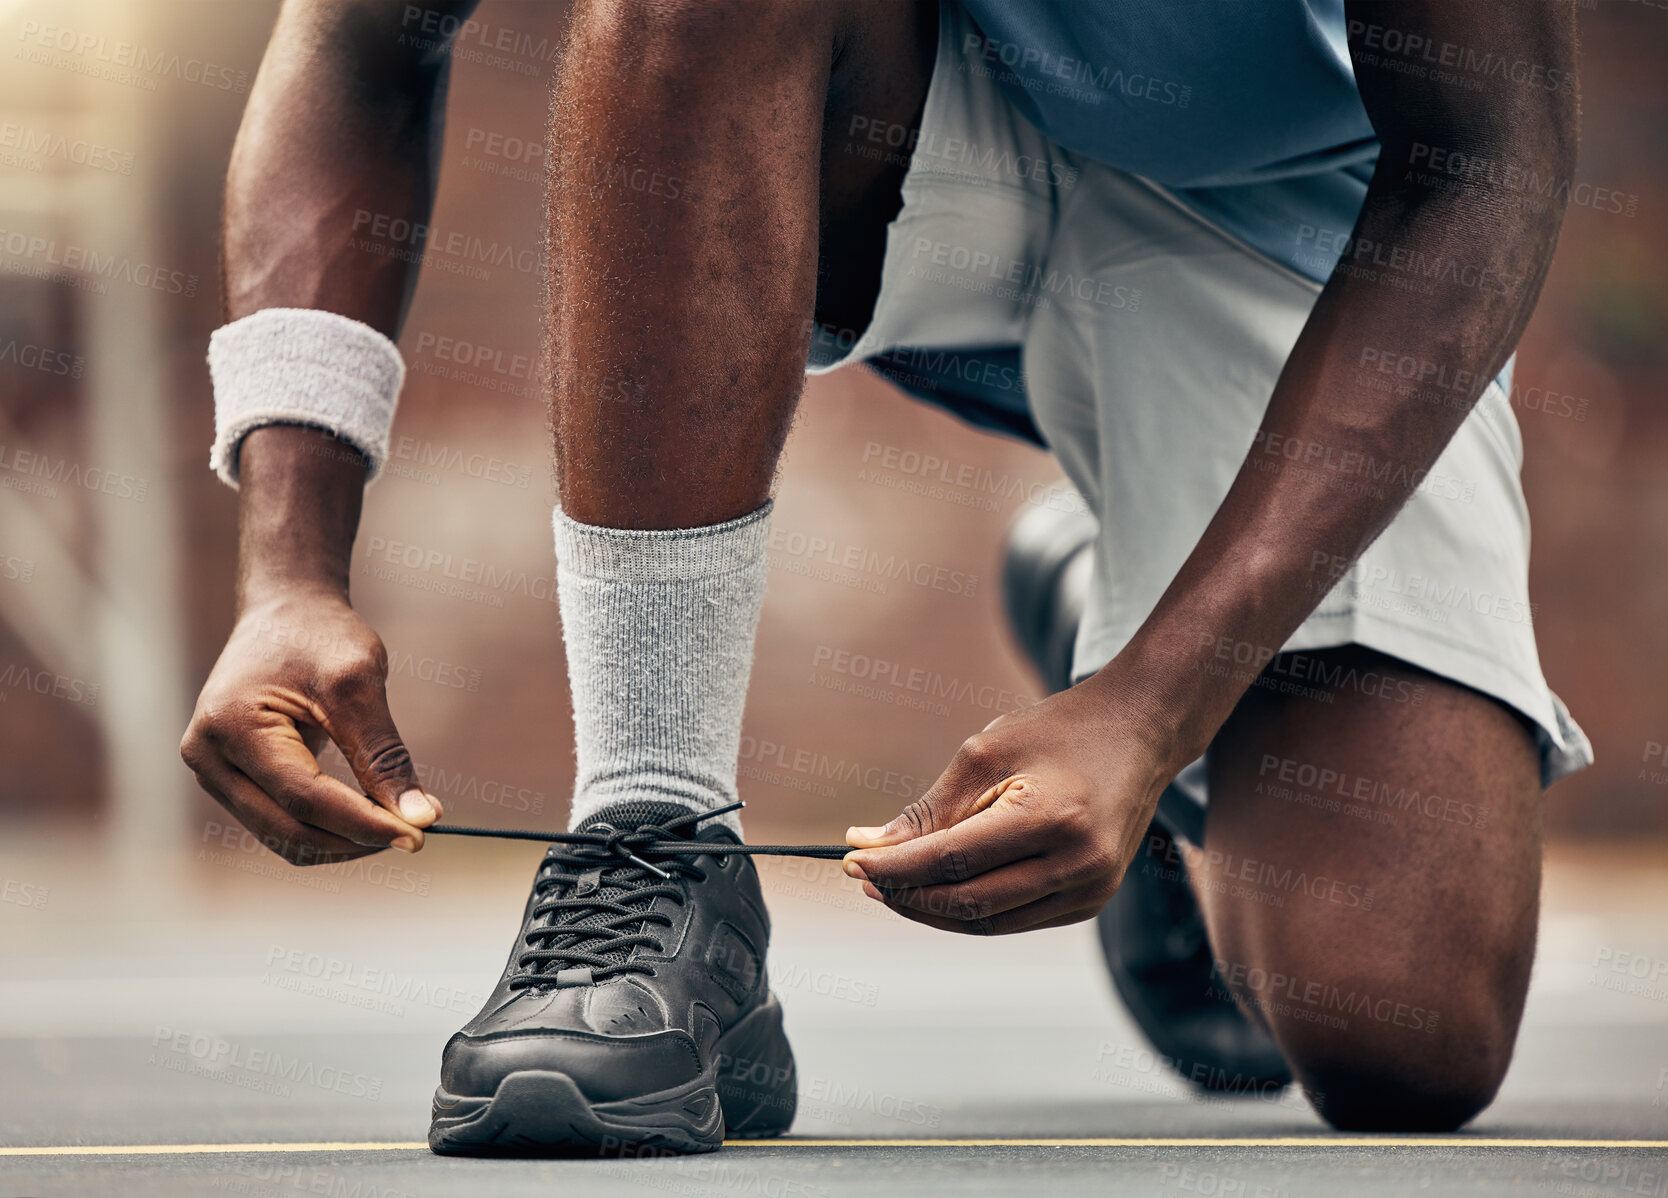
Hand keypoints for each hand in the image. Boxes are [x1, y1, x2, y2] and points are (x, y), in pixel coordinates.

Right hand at [181, 588, 440, 864]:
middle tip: (416, 833)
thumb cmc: (321, 636)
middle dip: (356, 838)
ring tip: (398, 822)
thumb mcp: (358, 685)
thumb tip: (421, 817)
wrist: (286, 611)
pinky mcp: (233, 782)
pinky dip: (327, 830)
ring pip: (285, 837)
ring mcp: (215, 774)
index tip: (420, 834)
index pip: (304, 798)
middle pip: (290, 828)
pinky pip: (282, 825)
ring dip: (343, 842)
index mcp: (231, 727)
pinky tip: (369, 816)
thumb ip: (384, 753)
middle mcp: (209, 758)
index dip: (364, 823)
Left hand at [842, 676, 1174, 934]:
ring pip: (989, 922)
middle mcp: (1078, 864)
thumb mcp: (984, 754)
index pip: (952, 861)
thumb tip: (869, 846)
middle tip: (864, 876)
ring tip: (892, 885)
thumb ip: (928, 809)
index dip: (895, 868)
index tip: (850, 861)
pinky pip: (1014, 919)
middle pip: (968, 903)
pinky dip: (970, 910)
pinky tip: (938, 889)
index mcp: (1051, 819)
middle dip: (907, 894)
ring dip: (933, 909)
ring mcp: (1091, 889)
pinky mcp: (1091, 900)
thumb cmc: (1057, 732)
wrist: (1139, 731)